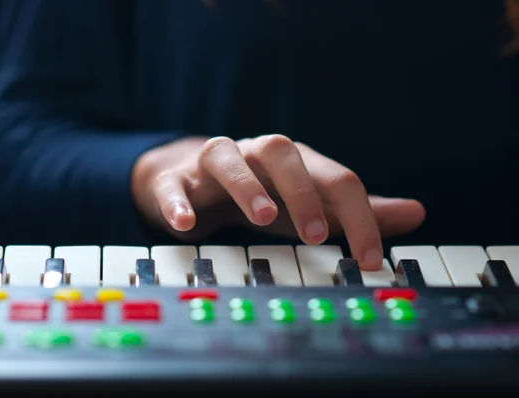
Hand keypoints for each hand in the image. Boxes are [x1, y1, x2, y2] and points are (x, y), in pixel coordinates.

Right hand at [131, 135, 425, 269]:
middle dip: (303, 190)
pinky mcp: (177, 181)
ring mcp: (213, 164)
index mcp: (295, 162)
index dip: (358, 216)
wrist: (192, 181)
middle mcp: (256, 155)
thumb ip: (355, 210)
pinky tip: (187, 224)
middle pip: (283, 152)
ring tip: (263, 218)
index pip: (336, 178)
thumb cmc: (259, 194)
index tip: (370, 260)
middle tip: (317, 234)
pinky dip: (180, 202)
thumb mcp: (309, 204)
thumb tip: (416, 213)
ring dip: (247, 185)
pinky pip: (175, 186)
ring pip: (228, 157)